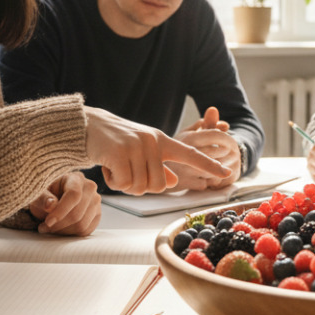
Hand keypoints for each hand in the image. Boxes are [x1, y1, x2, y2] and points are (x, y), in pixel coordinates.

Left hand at [27, 171, 100, 235]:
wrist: (53, 201)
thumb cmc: (45, 196)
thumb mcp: (38, 195)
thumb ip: (43, 198)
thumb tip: (50, 205)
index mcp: (75, 178)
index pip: (74, 195)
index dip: (61, 211)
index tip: (48, 222)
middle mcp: (89, 187)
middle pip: (77, 213)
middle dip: (58, 224)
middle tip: (44, 227)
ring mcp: (96, 202)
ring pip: (82, 224)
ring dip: (63, 231)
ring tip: (51, 228)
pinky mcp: (97, 215)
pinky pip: (86, 230)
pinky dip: (71, 234)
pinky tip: (61, 229)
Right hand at [83, 106, 230, 194]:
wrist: (88, 126)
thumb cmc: (117, 142)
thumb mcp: (142, 151)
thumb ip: (159, 166)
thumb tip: (172, 181)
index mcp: (162, 141)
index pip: (190, 154)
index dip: (208, 165)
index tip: (226, 172)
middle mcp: (153, 142)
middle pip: (159, 186)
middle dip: (142, 186)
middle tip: (128, 172)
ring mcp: (136, 146)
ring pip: (141, 187)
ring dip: (126, 184)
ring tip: (118, 167)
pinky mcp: (119, 153)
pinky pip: (124, 184)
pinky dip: (114, 182)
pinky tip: (108, 167)